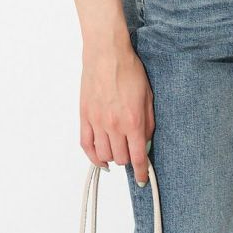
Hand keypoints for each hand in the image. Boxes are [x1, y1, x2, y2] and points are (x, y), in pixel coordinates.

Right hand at [79, 41, 154, 185]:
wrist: (107, 54)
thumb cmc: (129, 69)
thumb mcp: (148, 95)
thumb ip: (148, 122)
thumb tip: (146, 142)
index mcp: (132, 120)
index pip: (137, 157)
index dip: (141, 172)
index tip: (143, 178)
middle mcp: (114, 125)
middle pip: (121, 158)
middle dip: (129, 158)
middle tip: (132, 151)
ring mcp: (97, 122)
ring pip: (104, 155)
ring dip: (113, 157)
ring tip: (118, 150)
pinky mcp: (84, 117)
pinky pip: (86, 145)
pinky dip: (93, 156)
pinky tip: (100, 158)